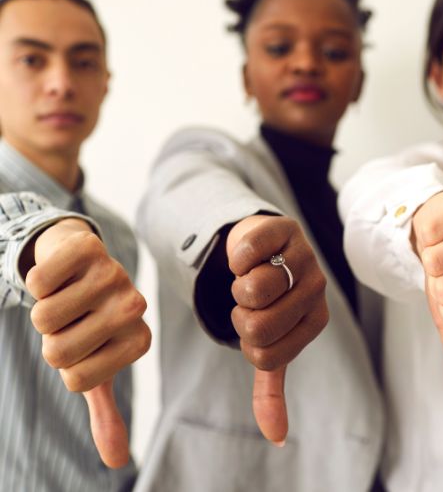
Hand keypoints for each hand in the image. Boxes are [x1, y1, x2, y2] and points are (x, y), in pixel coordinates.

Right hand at [26, 218, 149, 467]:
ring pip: (44, 315)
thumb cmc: (87, 321)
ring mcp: (115, 274)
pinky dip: (36, 280)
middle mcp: (134, 308)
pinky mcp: (90, 248)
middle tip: (69, 321)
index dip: (65, 365)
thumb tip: (119, 463)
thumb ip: (107, 412)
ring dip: (41, 309)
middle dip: (49, 338)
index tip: (82, 344)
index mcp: (138, 341)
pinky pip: (39, 279)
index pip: (76, 379)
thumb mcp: (96, 366)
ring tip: (65, 297)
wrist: (81, 262)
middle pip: (57, 351)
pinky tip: (60, 273)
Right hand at [226, 215, 328, 445]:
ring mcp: (304, 257)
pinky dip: (234, 257)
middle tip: (250, 300)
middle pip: (256, 326)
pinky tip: (249, 254)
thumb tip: (276, 438)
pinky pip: (244, 254)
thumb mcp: (270, 342)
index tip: (255, 322)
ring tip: (251, 275)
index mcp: (316, 322)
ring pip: (250, 290)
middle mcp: (317, 290)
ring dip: (236, 286)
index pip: (264, 356)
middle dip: (239, 314)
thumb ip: (271, 388)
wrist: (266, 246)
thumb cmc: (269, 299)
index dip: (246, 341)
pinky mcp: (285, 229)